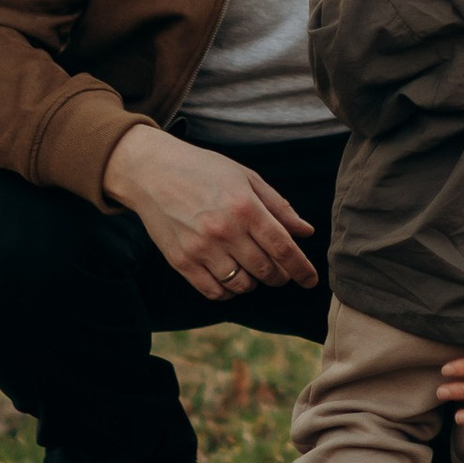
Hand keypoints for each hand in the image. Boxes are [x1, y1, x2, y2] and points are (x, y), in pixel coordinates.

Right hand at [102, 123, 319, 301]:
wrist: (152, 172)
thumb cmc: (204, 170)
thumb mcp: (246, 178)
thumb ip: (278, 207)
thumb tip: (306, 232)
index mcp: (245, 207)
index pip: (282, 248)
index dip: (301, 268)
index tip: (311, 281)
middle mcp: (224, 230)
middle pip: (265, 269)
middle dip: (280, 276)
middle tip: (281, 272)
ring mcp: (200, 248)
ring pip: (241, 285)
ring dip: (254, 283)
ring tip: (253, 270)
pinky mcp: (180, 262)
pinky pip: (213, 292)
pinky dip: (228, 291)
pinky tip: (231, 278)